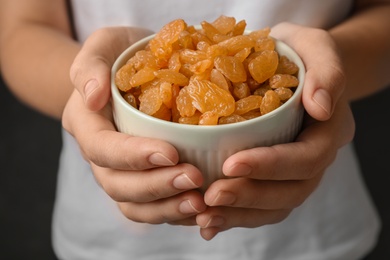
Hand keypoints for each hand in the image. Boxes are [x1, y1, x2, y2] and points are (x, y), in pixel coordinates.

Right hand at [63, 27, 206, 224]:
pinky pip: (153, 207)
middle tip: (195, 180)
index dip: (133, 156)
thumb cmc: (119, 55)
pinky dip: (175, 213)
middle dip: (156, 187)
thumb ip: (90, 66)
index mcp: (87, 125)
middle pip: (118, 185)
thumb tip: (92, 97)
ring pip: (135, 205)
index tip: (171, 152)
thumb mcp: (103, 46)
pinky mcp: (143, 177)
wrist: (131, 71)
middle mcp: (102, 156)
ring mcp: (122, 171)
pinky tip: (203, 210)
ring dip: (167, 209)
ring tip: (201, 203)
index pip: (103, 148)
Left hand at [196, 23, 354, 239]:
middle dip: (251, 196)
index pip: (307, 157)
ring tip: (204, 216)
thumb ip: (326, 71)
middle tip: (212, 195)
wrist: (290, 65)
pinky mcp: (273, 177)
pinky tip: (207, 223)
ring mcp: (294, 172)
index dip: (272, 165)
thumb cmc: (299, 54)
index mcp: (327, 131)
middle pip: (291, 191)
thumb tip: (320, 107)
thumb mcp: (315, 47)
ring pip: (275, 206)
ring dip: (240, 214)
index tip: (231, 163)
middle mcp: (314, 158)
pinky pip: (260, 205)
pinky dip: (235, 216)